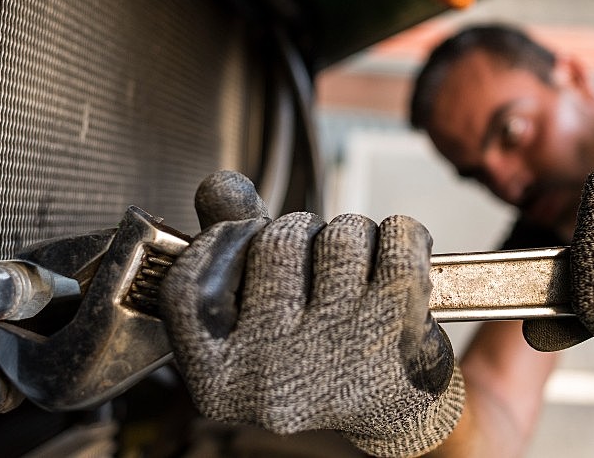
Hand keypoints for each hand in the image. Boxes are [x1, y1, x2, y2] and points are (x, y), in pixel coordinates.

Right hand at [160, 171, 463, 456]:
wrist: (394, 408)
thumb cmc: (315, 350)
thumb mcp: (257, 309)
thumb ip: (227, 240)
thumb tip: (220, 185)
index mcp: (218, 383)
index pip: (189, 286)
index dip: (220, 242)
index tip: (246, 237)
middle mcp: (272, 380)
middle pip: (277, 242)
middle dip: (302, 233)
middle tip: (317, 266)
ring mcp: (339, 359)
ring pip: (341, 236)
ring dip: (354, 236)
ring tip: (358, 272)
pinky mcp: (401, 338)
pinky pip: (399, 240)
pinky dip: (403, 235)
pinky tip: (400, 263)